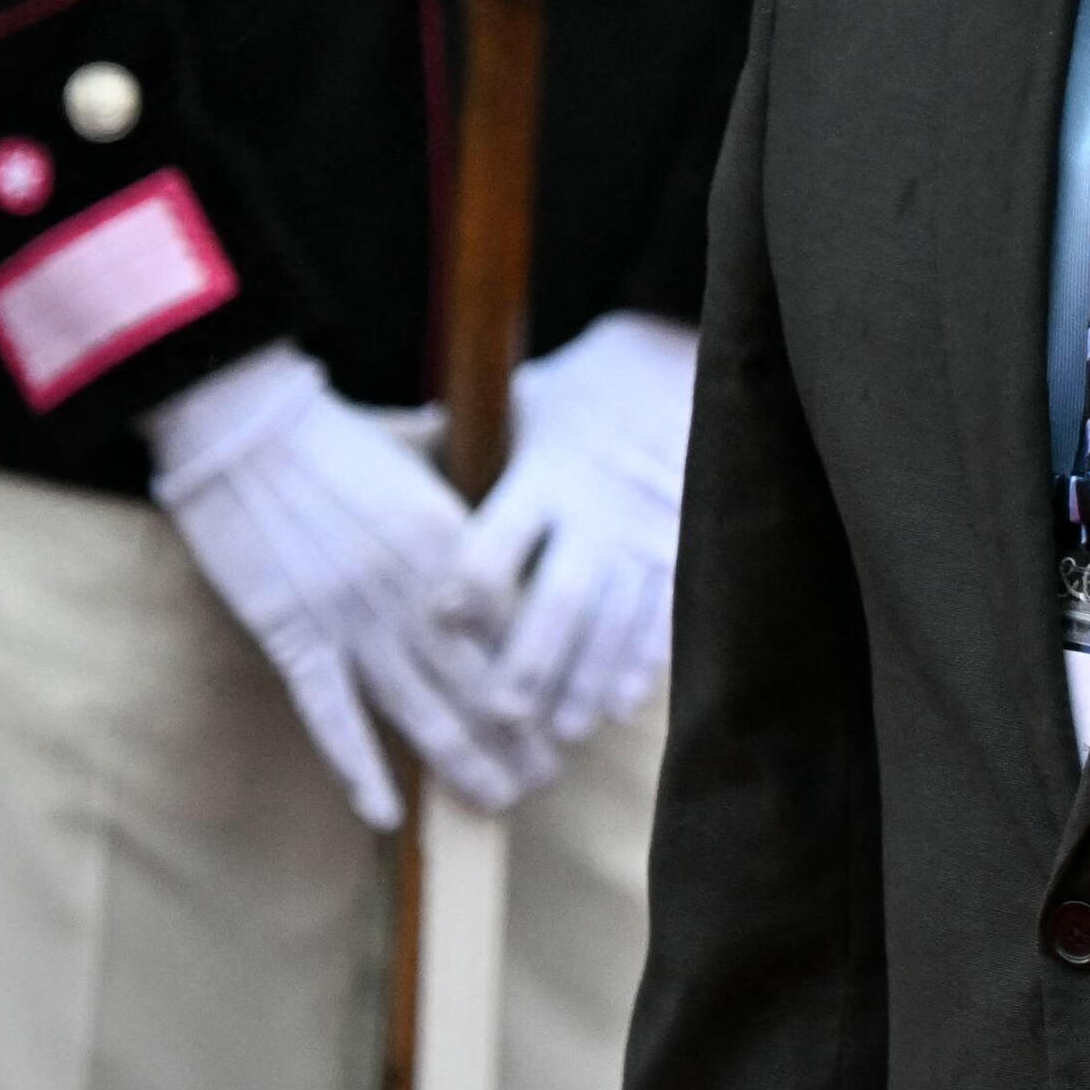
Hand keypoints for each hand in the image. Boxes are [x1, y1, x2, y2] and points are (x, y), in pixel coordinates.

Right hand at [146, 345, 538, 827]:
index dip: (545, 676)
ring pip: (418, 706)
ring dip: (460, 759)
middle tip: (549, 778)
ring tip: (498, 799)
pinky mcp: (293, 634)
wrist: (250, 427)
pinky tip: (386, 811)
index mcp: (455, 541)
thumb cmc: (344, 437)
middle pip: (478, 677)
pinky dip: (357, 765)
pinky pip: (330, 714)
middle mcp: (414, 587)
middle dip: (517, 734)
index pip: (516, 626)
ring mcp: (351, 616)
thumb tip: (515, 517)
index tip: (571, 711)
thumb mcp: (434, 465)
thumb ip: (471, 507)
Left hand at [439, 312, 695, 750]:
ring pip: (614, 617)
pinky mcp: (686, 543)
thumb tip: (398, 458)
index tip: (442, 622)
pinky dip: (644, 661)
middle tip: (504, 713)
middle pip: (560, 595)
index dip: (469, 586)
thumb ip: (474, 443)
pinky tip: (626, 703)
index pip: (499, 540)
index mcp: (546, 474)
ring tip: (566, 730)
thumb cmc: (589, 387)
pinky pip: (665, 611)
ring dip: (589, 678)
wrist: (691, 360)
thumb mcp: (526, 402)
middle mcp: (596, 508)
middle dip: (533, 659)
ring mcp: (647, 530)